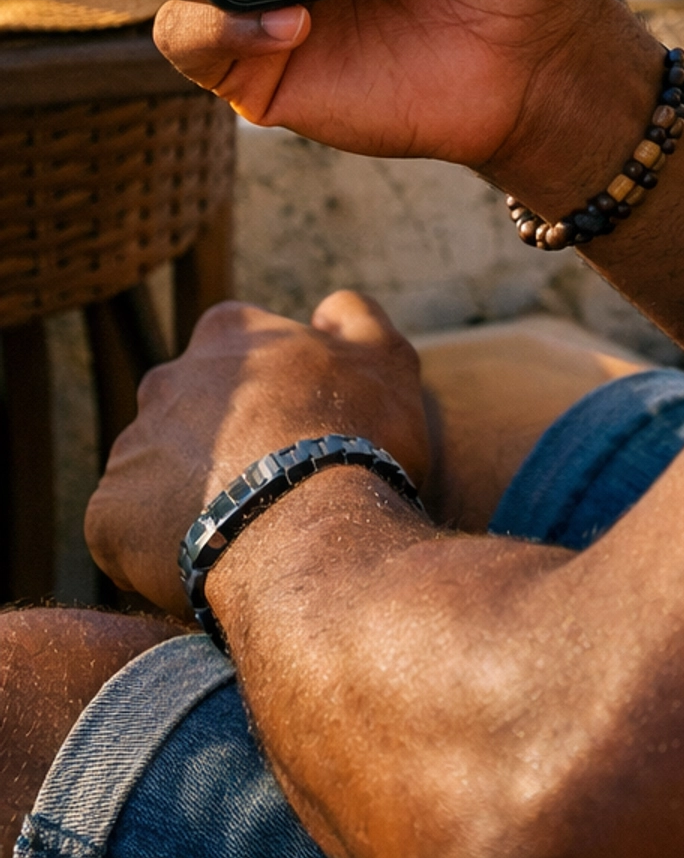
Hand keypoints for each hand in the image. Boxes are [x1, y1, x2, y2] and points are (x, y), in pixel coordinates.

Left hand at [84, 291, 429, 618]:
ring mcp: (130, 447)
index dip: (269, 393)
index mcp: (226, 334)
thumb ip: (356, 317)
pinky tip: (207, 562)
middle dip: (221, 442)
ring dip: (190, 495)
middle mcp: (165, 379)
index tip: (298, 429)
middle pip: (190, 411)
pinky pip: (127, 534)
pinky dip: (157, 549)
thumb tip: (326, 311)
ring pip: (157, 473)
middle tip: (270, 486)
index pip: (236, 352)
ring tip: (242, 532)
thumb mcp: (387, 358)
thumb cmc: (356, 440)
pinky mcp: (106, 514)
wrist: (310, 533)